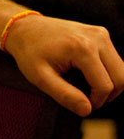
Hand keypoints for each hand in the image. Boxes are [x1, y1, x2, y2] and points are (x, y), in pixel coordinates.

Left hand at [3, 15, 123, 115]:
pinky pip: (114, 60)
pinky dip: (106, 71)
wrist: (24, 28)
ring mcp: (100, 33)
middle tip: (85, 97)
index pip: (105, 86)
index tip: (80, 103)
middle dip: (107, 94)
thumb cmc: (29, 52)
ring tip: (85, 85)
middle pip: (121, 78)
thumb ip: (64, 95)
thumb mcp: (40, 77)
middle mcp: (96, 37)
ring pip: (121, 69)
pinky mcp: (100, 33)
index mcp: (82, 48)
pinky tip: (86, 73)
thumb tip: (87, 110)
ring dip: (108, 83)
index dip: (95, 101)